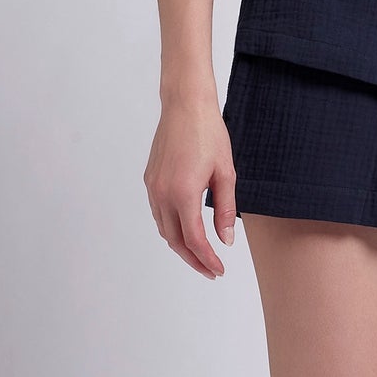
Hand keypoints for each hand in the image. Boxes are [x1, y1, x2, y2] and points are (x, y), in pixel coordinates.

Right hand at [144, 100, 236, 277]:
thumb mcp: (226, 173)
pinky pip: (158, 213)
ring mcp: (153, 187)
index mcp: (183, 193)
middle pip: (175, 240)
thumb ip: (226, 210)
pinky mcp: (150, 180)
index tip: (219, 270)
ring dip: (181, 246)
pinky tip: (186, 230)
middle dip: (193, 260)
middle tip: (211, 270)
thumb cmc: (209, 134)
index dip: (207, 259)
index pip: (194, 239)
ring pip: (164, 229)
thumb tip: (226, 240)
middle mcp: (163, 193)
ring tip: (201, 255)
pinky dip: (171, 228)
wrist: (185, 106)